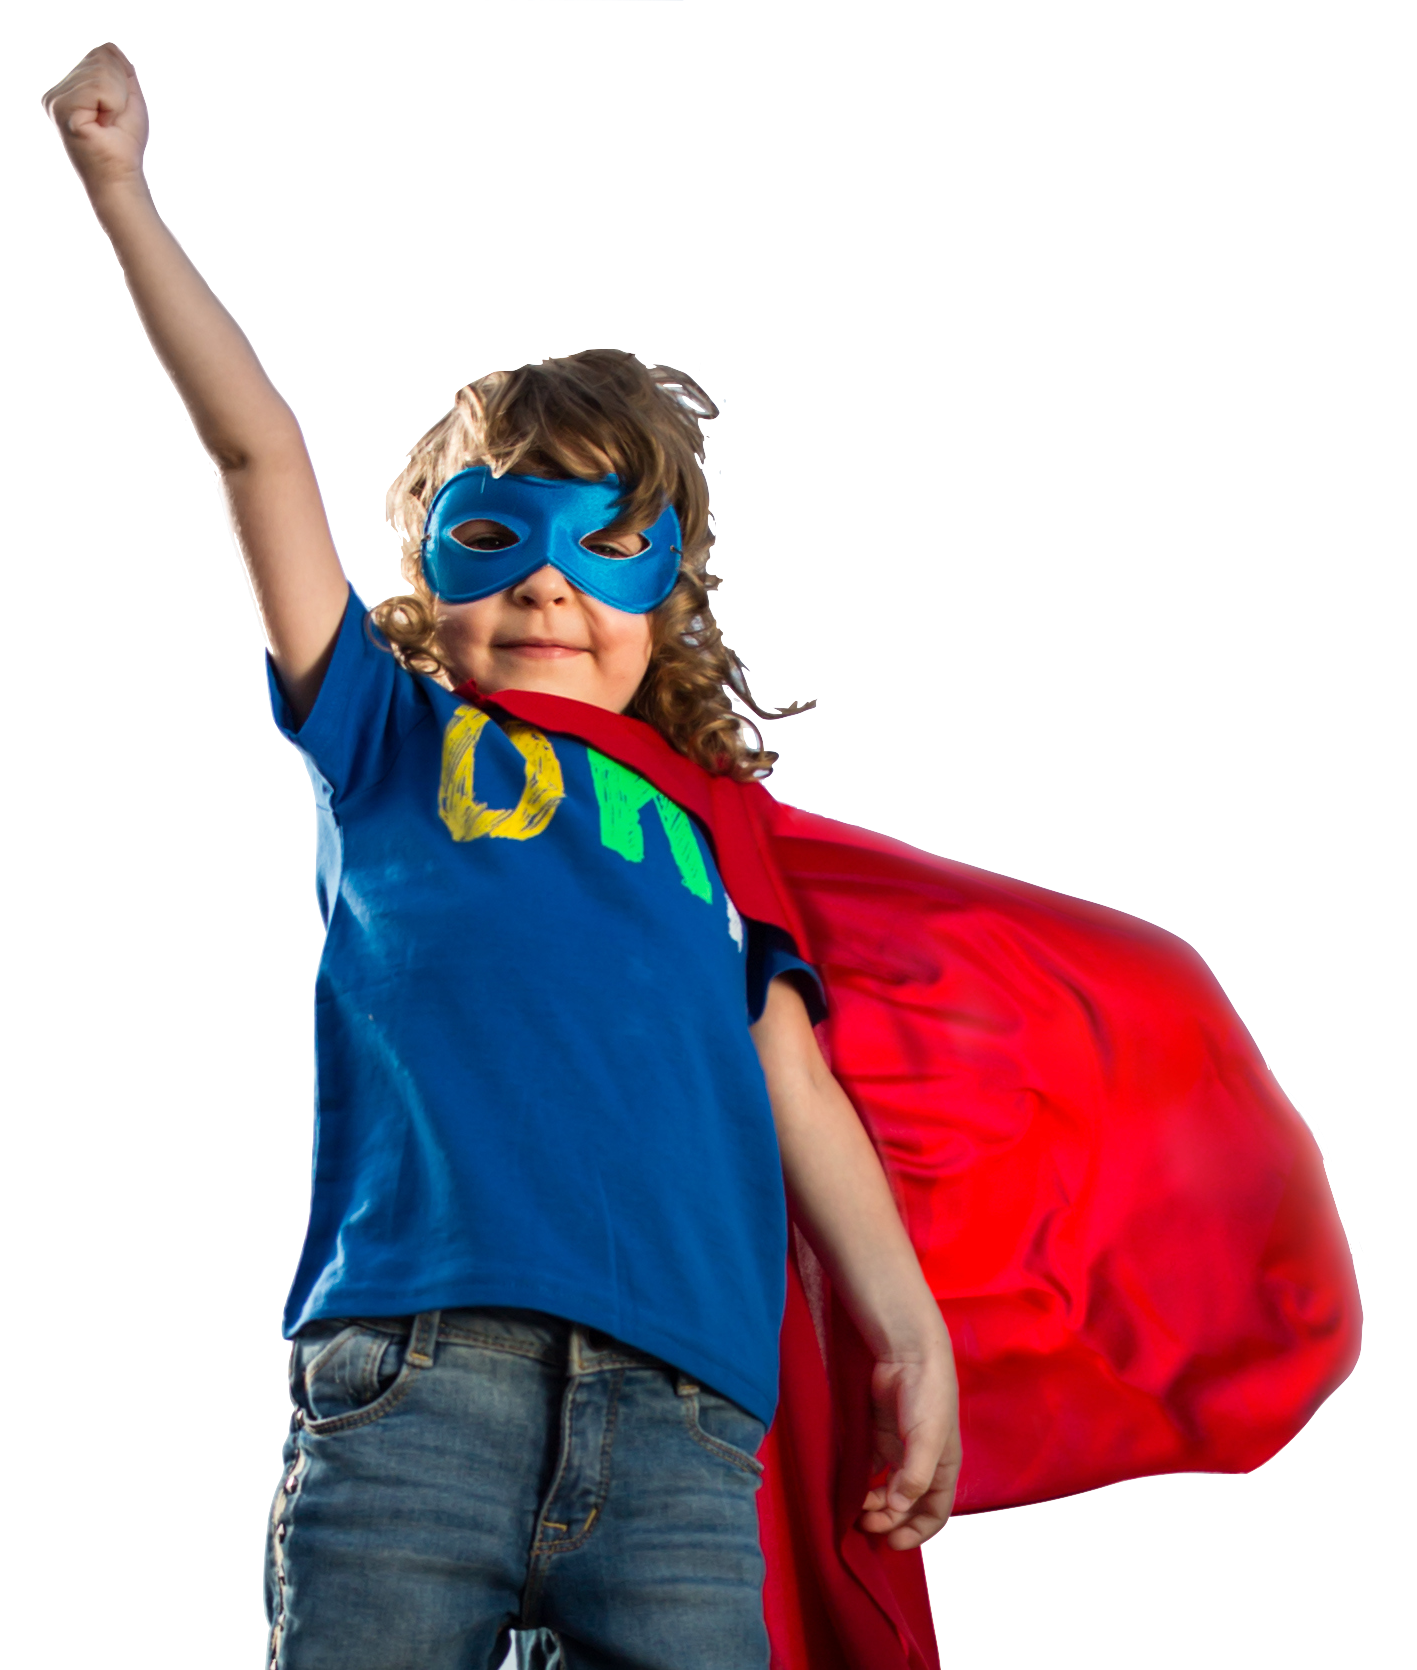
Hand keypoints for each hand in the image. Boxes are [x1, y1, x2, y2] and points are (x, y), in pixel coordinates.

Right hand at [41, 42, 149, 194]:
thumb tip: (110, 46)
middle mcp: (57, 91)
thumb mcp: (128, 97)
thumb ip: (120, 69)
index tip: (114, 112)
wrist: (120, 177)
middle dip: (120, 90)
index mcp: (69, 87)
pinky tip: (102, 125)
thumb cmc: (124, 142)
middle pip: (100, 58)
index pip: (102, 53)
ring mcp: (56, 99)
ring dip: (117, 101)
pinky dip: (113, 106)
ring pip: (101, 71)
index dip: (122, 81)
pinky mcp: (62, 108)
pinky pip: (100, 86)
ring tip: (107, 125)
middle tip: (112, 121)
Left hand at [857, 1337, 962, 1549]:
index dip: (916, 1532)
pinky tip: (849, 1488)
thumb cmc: (928, 1397)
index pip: (934, 1513)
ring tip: (855, 1510)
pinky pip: (870, 1468)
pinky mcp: (878, 1435)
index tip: (893, 1543)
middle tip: (865, 1526)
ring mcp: (899, 1449)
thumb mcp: (927, 1440)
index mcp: (942, 1468)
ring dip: (873, 1505)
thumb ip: (914, 1476)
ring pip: (886, 1490)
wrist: (908, 1353)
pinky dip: (861, 1482)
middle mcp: (921, 1463)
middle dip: (889, 1521)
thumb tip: (897, 1507)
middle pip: (907, 1505)